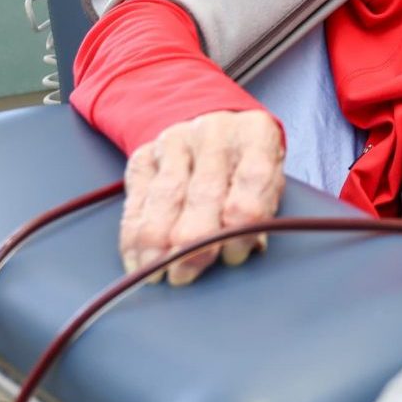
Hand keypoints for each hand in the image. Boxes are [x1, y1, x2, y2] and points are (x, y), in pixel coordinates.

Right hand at [119, 110, 283, 285]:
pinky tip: (138, 261)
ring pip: (165, 197)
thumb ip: (261, 209)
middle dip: (194, 242)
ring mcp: (176, 141)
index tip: (233, 256)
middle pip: (204, 193)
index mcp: (255, 135)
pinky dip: (133, 236)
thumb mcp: (268, 178)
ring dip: (158, 242)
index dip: (242, 224)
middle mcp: (215, 133)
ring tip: (158, 273)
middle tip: (185, 274)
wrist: (214, 126)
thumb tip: (246, 249)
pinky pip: (136, 201)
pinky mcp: (145, 156)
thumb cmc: (245, 164)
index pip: (252, 180)